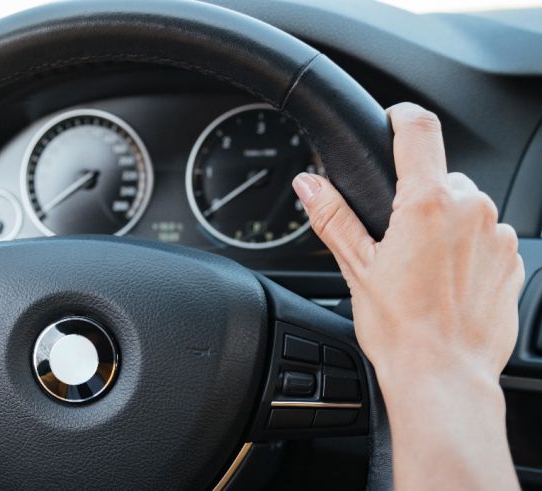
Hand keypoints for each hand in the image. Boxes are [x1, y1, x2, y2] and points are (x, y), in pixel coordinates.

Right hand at [292, 102, 521, 489]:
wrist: (444, 375)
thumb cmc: (400, 327)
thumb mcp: (355, 266)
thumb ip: (332, 215)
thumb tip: (309, 182)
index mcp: (426, 203)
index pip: (420, 128)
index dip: (403, 116)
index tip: (394, 122)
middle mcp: (471, 208)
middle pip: (440, 176)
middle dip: (418, 196)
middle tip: (396, 239)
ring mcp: (496, 234)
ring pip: (465, 206)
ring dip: (445, 223)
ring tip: (423, 268)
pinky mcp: (513, 259)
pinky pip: (486, 236)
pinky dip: (467, 249)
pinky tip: (446, 282)